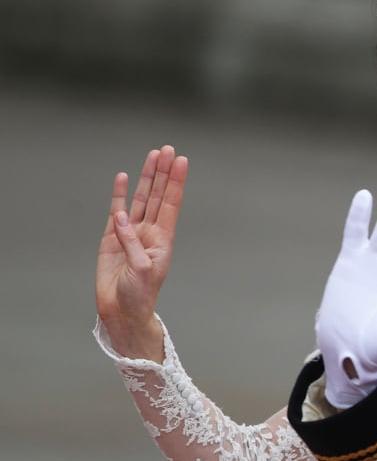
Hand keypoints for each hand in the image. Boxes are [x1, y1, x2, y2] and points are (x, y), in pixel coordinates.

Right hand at [96, 146, 188, 360]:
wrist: (120, 311)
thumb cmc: (139, 295)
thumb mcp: (141, 269)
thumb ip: (132, 242)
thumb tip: (121, 216)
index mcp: (163, 238)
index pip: (171, 203)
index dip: (176, 181)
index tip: (181, 160)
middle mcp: (149, 231)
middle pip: (158, 195)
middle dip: (163, 172)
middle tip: (167, 149)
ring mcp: (131, 233)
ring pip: (140, 199)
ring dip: (146, 178)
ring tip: (152, 155)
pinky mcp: (111, 239)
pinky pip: (116, 211)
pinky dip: (120, 194)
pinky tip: (124, 178)